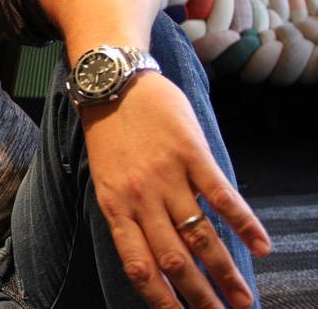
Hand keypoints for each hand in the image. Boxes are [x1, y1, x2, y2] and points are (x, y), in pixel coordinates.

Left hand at [81, 71, 270, 308]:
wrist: (113, 81)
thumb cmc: (108, 132)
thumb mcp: (106, 177)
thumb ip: (127, 213)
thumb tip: (154, 252)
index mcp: (114, 205)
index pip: (139, 265)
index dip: (161, 298)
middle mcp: (140, 197)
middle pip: (174, 259)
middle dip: (200, 296)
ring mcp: (167, 175)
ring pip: (200, 235)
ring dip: (225, 271)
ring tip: (243, 299)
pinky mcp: (191, 153)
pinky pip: (222, 195)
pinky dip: (244, 223)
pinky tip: (260, 246)